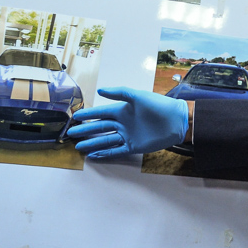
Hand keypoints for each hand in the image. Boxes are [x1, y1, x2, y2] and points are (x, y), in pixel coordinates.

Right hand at [67, 87, 189, 158]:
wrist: (175, 121)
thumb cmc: (158, 105)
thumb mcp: (138, 96)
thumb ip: (119, 93)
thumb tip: (100, 91)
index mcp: (122, 110)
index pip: (100, 113)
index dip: (88, 115)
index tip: (74, 117)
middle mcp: (122, 123)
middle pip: (99, 128)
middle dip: (86, 130)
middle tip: (71, 134)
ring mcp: (127, 135)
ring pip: (105, 140)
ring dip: (92, 144)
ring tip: (78, 147)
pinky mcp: (133, 146)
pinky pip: (116, 151)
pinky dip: (105, 154)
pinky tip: (94, 156)